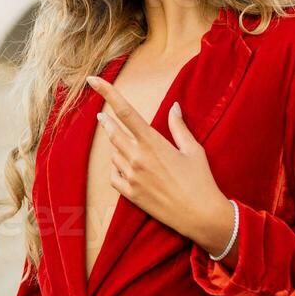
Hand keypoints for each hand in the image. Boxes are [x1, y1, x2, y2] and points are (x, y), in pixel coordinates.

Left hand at [87, 75, 236, 258]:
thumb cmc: (201, 181)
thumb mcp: (193, 150)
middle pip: (112, 131)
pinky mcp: (130, 194)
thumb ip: (179, 127)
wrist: (200, 216)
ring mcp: (132, 177)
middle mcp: (138, 158)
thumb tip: (174, 106)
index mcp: (153, 142)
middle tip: (102, 116)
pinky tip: (125, 167)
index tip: (93, 80)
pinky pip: (113, 175)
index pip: (125, 111)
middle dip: (107, 121)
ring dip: (117, 147)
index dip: (107, 92)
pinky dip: (116, 168)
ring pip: (113, 153)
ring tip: (128, 147)